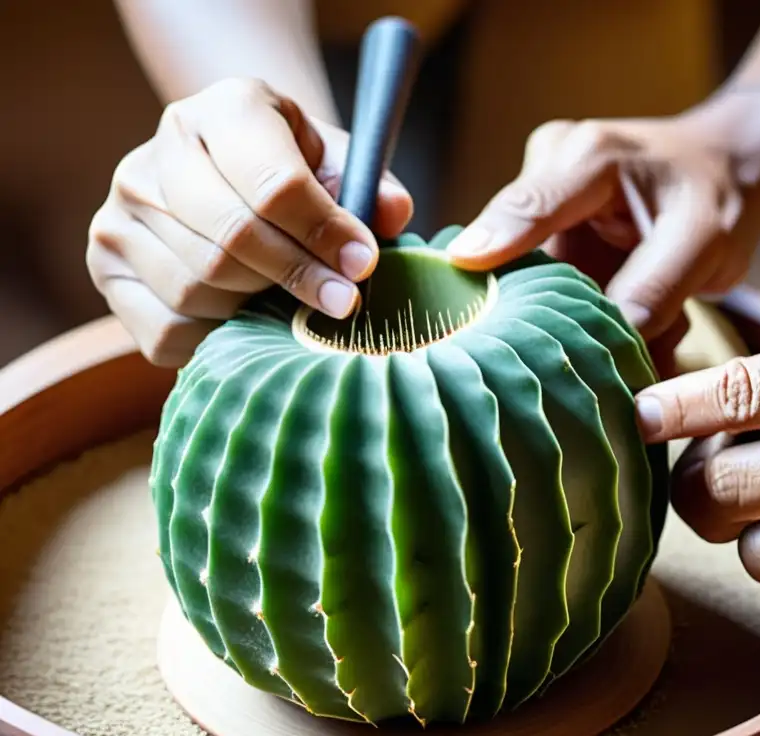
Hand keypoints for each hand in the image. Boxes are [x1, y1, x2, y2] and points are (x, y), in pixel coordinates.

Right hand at [86, 77, 413, 366]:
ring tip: (287, 301)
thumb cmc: (293, 172)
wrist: (228, 175)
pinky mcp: (106, 266)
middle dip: (296, 277)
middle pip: (230, 240)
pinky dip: (215, 337)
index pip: (273, 183)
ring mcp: (119, 213)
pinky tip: (244, 319)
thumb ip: (369, 187)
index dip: (324, 233)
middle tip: (343, 303)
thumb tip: (391, 214)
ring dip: (255, 306)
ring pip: (198, 288)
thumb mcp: (337, 164)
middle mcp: (154, 156)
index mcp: (221, 111)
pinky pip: (167, 328)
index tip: (363, 265)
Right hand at [444, 109, 759, 374]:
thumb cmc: (719, 196)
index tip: (458, 269)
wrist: (726, 174)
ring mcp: (545, 213)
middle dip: (528, 309)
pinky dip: (580, 321)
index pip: (528, 205)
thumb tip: (612, 337)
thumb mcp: (707, 240)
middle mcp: (550, 177)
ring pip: (528, 281)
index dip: (493, 240)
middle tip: (545, 361)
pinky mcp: (550, 244)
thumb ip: (658, 285)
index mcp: (586, 159)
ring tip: (617, 346)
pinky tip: (617, 332)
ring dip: (565, 323)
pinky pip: (549, 293)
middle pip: (511, 252)